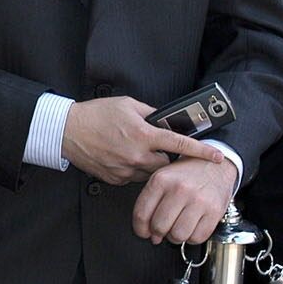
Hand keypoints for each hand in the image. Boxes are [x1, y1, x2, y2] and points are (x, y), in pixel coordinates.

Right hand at [62, 97, 224, 183]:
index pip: (179, 144)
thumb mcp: (126, 104)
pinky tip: (121, 156)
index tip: (216, 156)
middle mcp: (137, 155)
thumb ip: (150, 113)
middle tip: (156, 147)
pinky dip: (133, 168)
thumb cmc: (94, 115)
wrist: (66, 131)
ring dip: (148, 163)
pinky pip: (134, 177)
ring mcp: (126, 169)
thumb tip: (166, 120)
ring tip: (133, 150)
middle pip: (167, 164)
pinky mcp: (116, 179)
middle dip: (166, 157)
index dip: (201, 151)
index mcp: (143, 135)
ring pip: (150, 172)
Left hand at [133, 154, 236, 244]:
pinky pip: (198, 237)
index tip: (143, 233)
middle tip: (162, 230)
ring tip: (177, 228)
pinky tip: (191, 229)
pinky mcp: (215, 211)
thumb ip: (150, 203)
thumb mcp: (161, 178)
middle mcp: (180, 189)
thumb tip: (148, 233)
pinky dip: (192, 239)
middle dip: (158, 233)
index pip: (142, 213)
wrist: (214, 167)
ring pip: (178, 235)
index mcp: (161, 180)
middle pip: (159, 226)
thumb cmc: (185, 175)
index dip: (140, 229)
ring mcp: (199, 200)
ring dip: (175, 237)